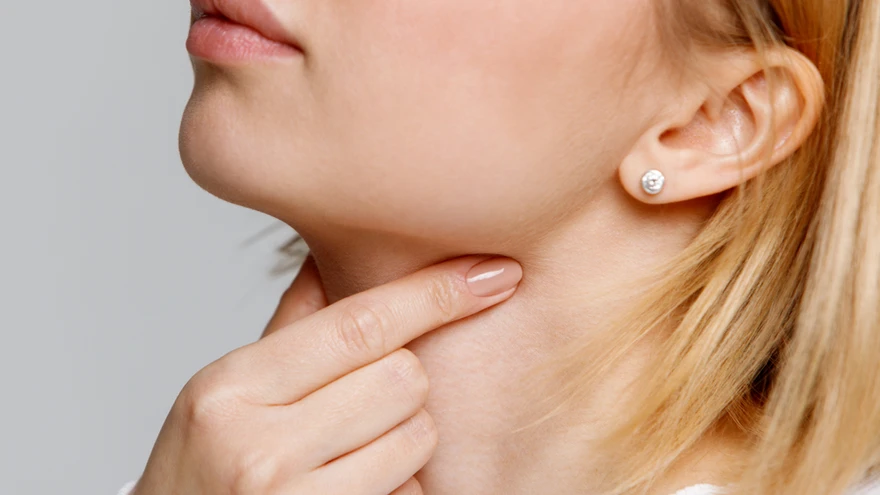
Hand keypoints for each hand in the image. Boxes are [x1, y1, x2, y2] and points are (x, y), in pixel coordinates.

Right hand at [132, 254, 522, 494]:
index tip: (492, 271)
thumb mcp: (228, 392)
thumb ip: (289, 326)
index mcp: (232, 390)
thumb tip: (330, 251)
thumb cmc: (204, 469)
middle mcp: (260, 448)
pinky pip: (412, 491)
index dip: (435, 293)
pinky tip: (353, 486)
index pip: (359, 324)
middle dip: (401, 382)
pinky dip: (399, 485)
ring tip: (349, 453)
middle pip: (403, 378)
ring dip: (404, 438)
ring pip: (418, 436)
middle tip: (360, 402)